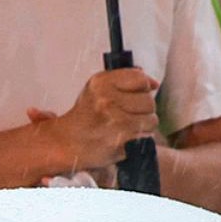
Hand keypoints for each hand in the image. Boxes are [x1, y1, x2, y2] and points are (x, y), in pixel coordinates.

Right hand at [44, 68, 159, 173]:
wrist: (67, 142)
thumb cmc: (85, 116)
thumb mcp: (97, 88)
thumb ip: (125, 80)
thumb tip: (153, 82)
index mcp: (101, 83)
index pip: (140, 79)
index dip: (144, 87)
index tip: (139, 93)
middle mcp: (107, 100)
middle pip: (149, 100)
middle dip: (144, 108)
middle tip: (130, 114)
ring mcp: (115, 121)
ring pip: (151, 119)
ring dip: (144, 125)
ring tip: (129, 127)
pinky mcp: (121, 141)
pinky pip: (146, 137)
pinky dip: (140, 139)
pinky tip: (127, 138)